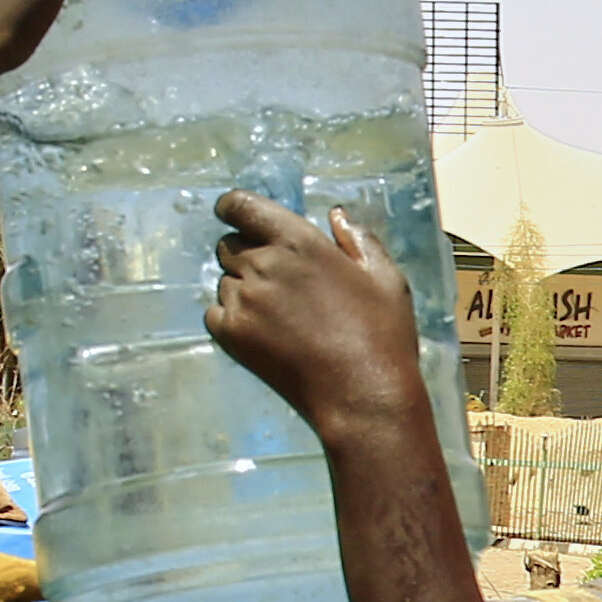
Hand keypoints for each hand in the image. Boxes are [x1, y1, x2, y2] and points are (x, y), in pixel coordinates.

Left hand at [206, 192, 427, 445]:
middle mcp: (262, 264)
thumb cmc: (382, 336)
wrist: (361, 395)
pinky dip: (231, 317)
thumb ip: (359, 240)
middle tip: (275, 279)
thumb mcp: (386, 279)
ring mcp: (243, 300)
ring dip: (242, 288)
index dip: (233, 207)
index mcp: (297, 241)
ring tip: (278, 315)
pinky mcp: (232, 334)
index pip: (241, 206)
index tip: (234, 214)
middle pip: (229, 245)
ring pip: (224, 281)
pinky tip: (262, 332)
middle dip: (245, 253)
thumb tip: (337, 216)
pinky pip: (215, 313)